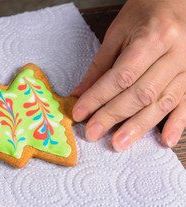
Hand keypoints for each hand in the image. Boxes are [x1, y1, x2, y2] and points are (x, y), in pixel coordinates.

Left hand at [71, 0, 185, 150]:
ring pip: (162, 102)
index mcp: (152, 38)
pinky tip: (164, 140)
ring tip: (118, 143)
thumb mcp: (118, 33)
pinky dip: (177, 123)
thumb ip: (100, 66)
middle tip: (92, 133)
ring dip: (139, 126)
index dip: (98, 97)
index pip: (121, 76)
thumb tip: (80, 93)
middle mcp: (174, 54)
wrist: (179, 0)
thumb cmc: (146, 12)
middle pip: (140, 93)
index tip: (80, 113)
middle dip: (113, 116)